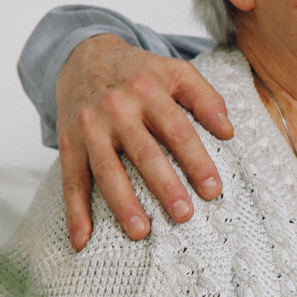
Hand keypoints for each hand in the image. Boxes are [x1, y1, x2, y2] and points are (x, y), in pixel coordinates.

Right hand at [56, 35, 233, 249]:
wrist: (83, 56)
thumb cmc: (138, 72)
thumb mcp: (175, 72)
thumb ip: (206, 98)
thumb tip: (228, 132)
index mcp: (148, 92)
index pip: (177, 130)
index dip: (196, 161)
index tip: (213, 189)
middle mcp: (116, 109)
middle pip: (143, 153)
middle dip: (164, 186)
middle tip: (183, 215)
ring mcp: (89, 128)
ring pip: (106, 170)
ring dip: (122, 203)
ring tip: (140, 232)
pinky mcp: (68, 143)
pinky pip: (71, 181)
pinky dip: (75, 213)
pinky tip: (83, 240)